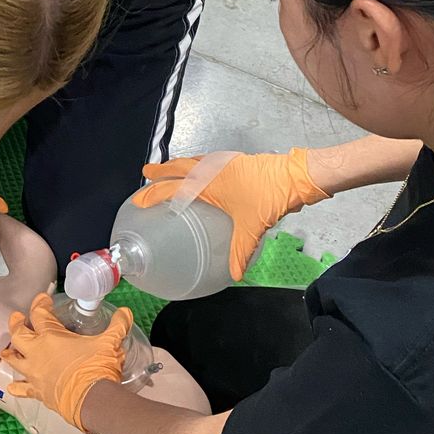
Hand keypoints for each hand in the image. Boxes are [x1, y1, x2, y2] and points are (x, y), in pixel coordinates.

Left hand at [1, 294, 134, 431]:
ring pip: (14, 360)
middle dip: (16, 323)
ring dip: (10, 353)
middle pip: (19, 334)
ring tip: (8, 350)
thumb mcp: (110, 343)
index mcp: (52, 336)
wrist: (92, 399)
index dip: (40, 303)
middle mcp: (38, 352)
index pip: (39, 314)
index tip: (43, 299)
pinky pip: (23, 389)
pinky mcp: (38, 391)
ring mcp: (35, 373)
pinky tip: (12, 387)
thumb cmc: (97, 367)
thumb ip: (117, 326)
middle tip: (17, 317)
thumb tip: (126, 312)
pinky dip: (17, 388)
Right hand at [134, 149, 327, 280]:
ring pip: (193, 160)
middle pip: (178, 167)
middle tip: (146, 171)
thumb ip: (240, 251)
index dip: (154, 194)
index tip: (140, 199)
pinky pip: (206, 159)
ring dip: (178, 164)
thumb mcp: (252, 228)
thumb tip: (235, 275)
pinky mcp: (235, 159)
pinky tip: (200, 169)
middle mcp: (212, 170)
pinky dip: (196, 163)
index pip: (174, 189)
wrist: (293, 176)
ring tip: (168, 168)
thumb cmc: (269, 198)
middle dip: (160, 170)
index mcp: (209, 185)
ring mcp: (224, 162)